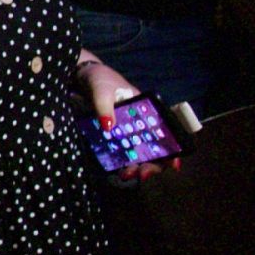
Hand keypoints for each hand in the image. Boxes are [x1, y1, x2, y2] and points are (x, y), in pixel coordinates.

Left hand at [76, 55, 174, 182]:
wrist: (81, 79)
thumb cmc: (99, 80)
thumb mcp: (102, 90)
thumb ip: (104, 106)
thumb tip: (109, 126)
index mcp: (148, 111)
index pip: (167, 132)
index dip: (173, 150)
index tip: (173, 164)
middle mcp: (142, 124)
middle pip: (155, 149)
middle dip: (153, 165)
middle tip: (142, 174)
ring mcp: (128, 132)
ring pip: (140, 155)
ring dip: (138, 168)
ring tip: (126, 175)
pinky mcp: (114, 138)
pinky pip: (123, 155)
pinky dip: (123, 165)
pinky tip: (117, 171)